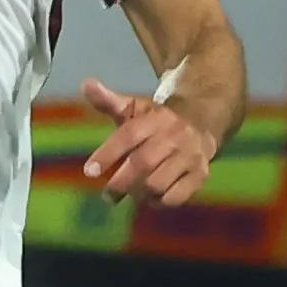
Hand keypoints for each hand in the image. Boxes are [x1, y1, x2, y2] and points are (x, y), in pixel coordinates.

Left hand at [74, 75, 222, 206]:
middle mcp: (174, 135)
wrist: (200, 123)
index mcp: (155, 118)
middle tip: (107, 196)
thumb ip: (108, 101)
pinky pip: (176, 197)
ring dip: (138, 194)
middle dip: (120, 183)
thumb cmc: (156, 120)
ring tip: (130, 194)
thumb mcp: (133, 107)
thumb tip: (86, 84)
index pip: (128, 135)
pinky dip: (159, 202)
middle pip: (142, 163)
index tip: (89, 172)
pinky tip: (151, 198)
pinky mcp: (200, 174)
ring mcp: (189, 156)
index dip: (107, 154)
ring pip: (157, 184)